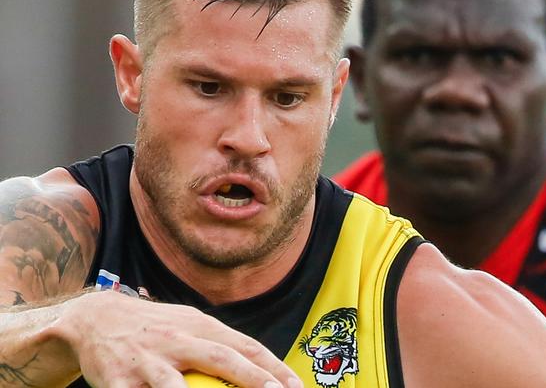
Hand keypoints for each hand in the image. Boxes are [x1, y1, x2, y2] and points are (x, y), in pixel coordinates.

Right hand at [56, 290, 301, 387]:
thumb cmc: (153, 327)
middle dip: (253, 378)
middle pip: (222, 360)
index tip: (296, 386)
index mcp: (199, 325)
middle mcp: (177, 340)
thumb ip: (216, 341)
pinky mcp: (118, 381)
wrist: (95, 319)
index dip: (272, 366)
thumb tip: (256, 361)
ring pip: (177, 386)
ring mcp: (148, 362)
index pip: (244, 345)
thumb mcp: (187, 323)